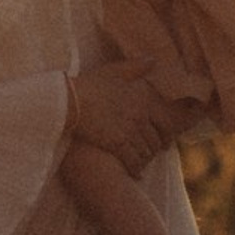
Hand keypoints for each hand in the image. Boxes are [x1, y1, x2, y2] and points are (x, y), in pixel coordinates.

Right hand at [70, 58, 171, 176]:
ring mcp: (130, 130)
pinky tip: (135, 173)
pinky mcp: (117, 143)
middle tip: (151, 156)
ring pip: (146, 152)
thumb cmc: (89, 84)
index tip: (164, 144)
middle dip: (154, 150)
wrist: (69, 99)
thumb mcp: (113, 70)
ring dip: (144, 160)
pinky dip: (136, 169)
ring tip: (141, 165)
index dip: (166, 136)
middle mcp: (140, 115)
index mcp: (143, 99)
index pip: (166, 123)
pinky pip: (134, 161)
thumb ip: (135, 67)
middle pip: (155, 140)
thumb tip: (154, 60)